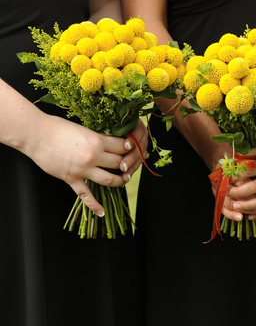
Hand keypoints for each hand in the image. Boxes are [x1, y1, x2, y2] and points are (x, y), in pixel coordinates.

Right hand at [27, 114, 145, 215]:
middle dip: (128, 164)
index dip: (132, 148)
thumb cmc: (58, 127)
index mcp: (97, 141)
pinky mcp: (71, 179)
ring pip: (109, 180)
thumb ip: (98, 138)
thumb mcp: (84, 129)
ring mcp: (82, 170)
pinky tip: (102, 212)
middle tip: (133, 164)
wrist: (35, 134)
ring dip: (120, 182)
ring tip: (124, 181)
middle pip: (120, 163)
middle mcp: (93, 156)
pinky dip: (94, 206)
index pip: (124, 147)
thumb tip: (112, 144)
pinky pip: (86, 196)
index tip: (135, 149)